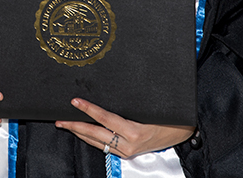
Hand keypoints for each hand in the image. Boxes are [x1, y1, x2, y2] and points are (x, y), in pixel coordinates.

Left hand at [55, 99, 194, 158]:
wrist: (182, 134)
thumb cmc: (168, 117)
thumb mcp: (150, 108)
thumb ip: (129, 102)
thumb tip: (110, 88)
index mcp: (134, 131)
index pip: (105, 118)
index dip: (88, 109)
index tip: (75, 101)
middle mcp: (128, 144)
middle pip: (94, 133)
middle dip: (75, 125)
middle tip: (59, 119)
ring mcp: (126, 151)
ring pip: (96, 141)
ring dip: (79, 132)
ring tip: (65, 124)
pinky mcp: (126, 154)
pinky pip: (103, 146)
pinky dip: (91, 138)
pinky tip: (82, 132)